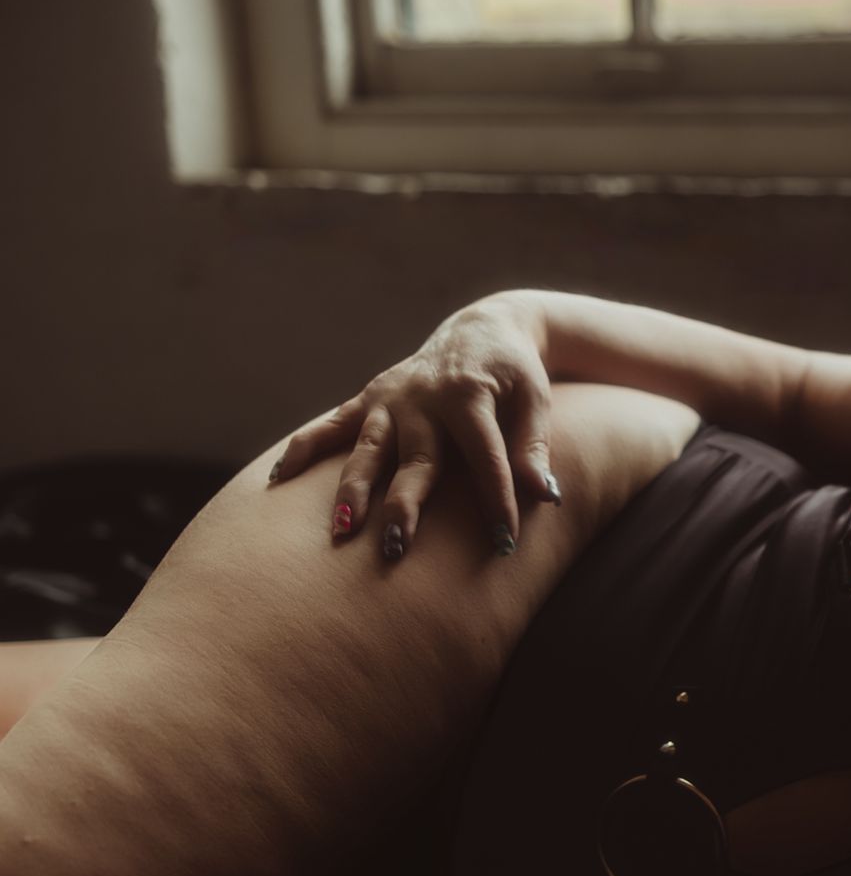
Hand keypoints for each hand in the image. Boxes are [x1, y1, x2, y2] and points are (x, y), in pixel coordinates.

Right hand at [267, 294, 561, 558]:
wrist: (482, 328)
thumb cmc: (516, 374)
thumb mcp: (535, 401)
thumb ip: (535, 447)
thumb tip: (546, 496)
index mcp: (469, 395)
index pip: (485, 457)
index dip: (496, 499)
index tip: (505, 542)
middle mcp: (422, 398)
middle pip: (414, 459)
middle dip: (404, 504)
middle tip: (397, 547)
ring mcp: (389, 399)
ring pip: (366, 449)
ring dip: (352, 489)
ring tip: (342, 528)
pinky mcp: (367, 399)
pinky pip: (329, 426)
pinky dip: (303, 450)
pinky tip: (279, 481)